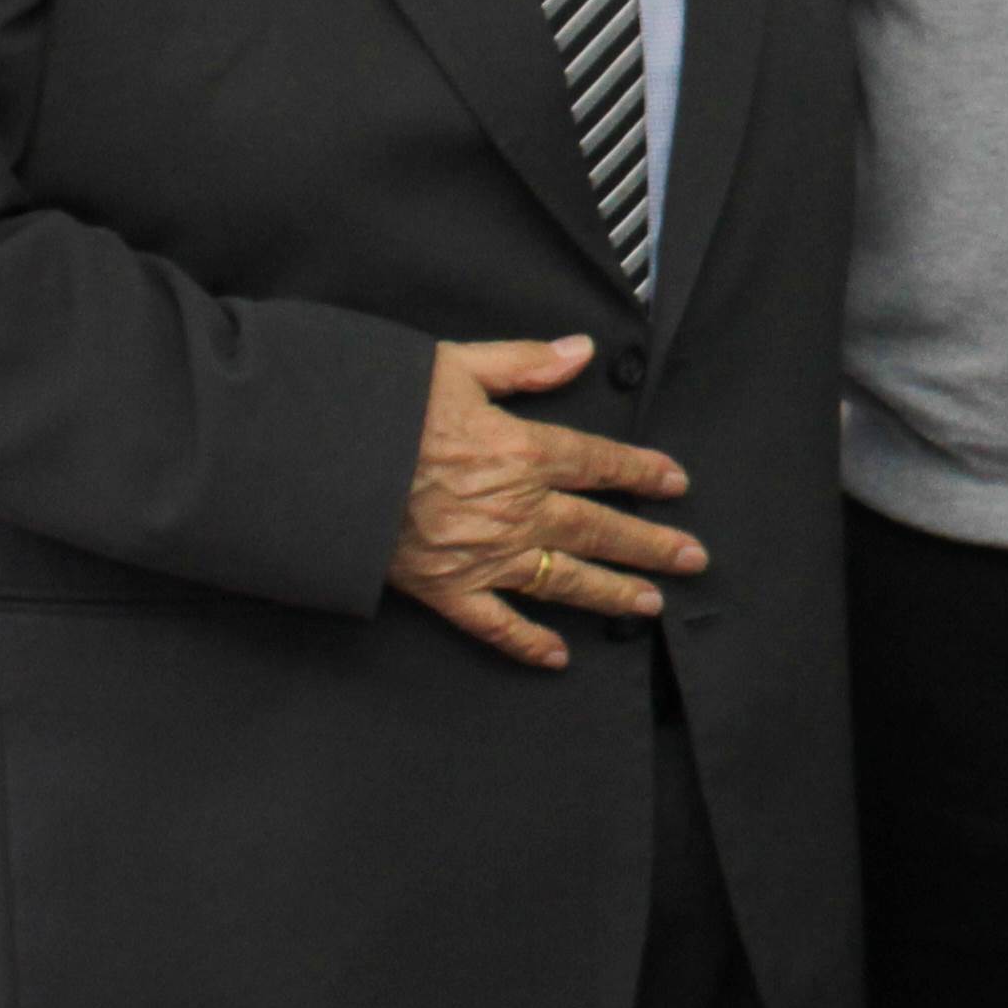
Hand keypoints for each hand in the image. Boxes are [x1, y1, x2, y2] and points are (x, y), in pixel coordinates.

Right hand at [387, 334, 703, 670]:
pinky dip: (527, 643)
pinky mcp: (444, 589)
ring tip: (651, 604)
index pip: (599, 464)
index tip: (675, 484)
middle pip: (598, 528)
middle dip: (651, 544)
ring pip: (564, 579)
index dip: (642, 472)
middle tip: (693, 558)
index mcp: (521, 450)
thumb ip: (525, 364)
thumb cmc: (381, 407)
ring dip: (612, 593)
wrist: (314, 462)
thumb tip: (581, 351)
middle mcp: (514, 508)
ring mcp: (483, 554)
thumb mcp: (456, 365)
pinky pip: (495, 624)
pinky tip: (558, 656)